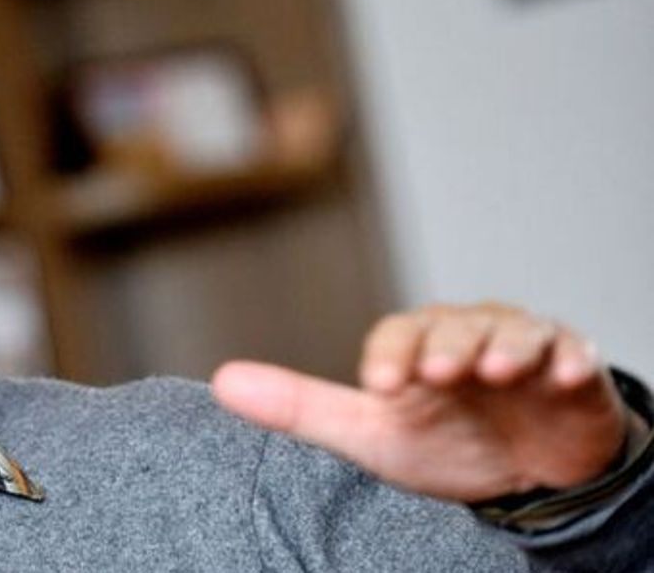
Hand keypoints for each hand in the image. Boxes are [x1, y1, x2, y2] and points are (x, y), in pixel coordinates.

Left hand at [211, 302, 635, 501]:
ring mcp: (521, 348)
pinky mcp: (572, 368)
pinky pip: (574, 355)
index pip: (397, 337)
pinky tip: (564, 372)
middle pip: (454, 326)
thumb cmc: (443, 438)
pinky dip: (569, 359)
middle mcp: (466, 335)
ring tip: (499, 369)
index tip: (382, 386)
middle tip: (443, 373)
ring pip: (513, 332)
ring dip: (506, 347)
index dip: (390, 356)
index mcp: (416, 347)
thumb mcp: (370, 432)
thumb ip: (299, 407)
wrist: (527, 467)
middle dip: (447, 346)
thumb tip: (219, 382)